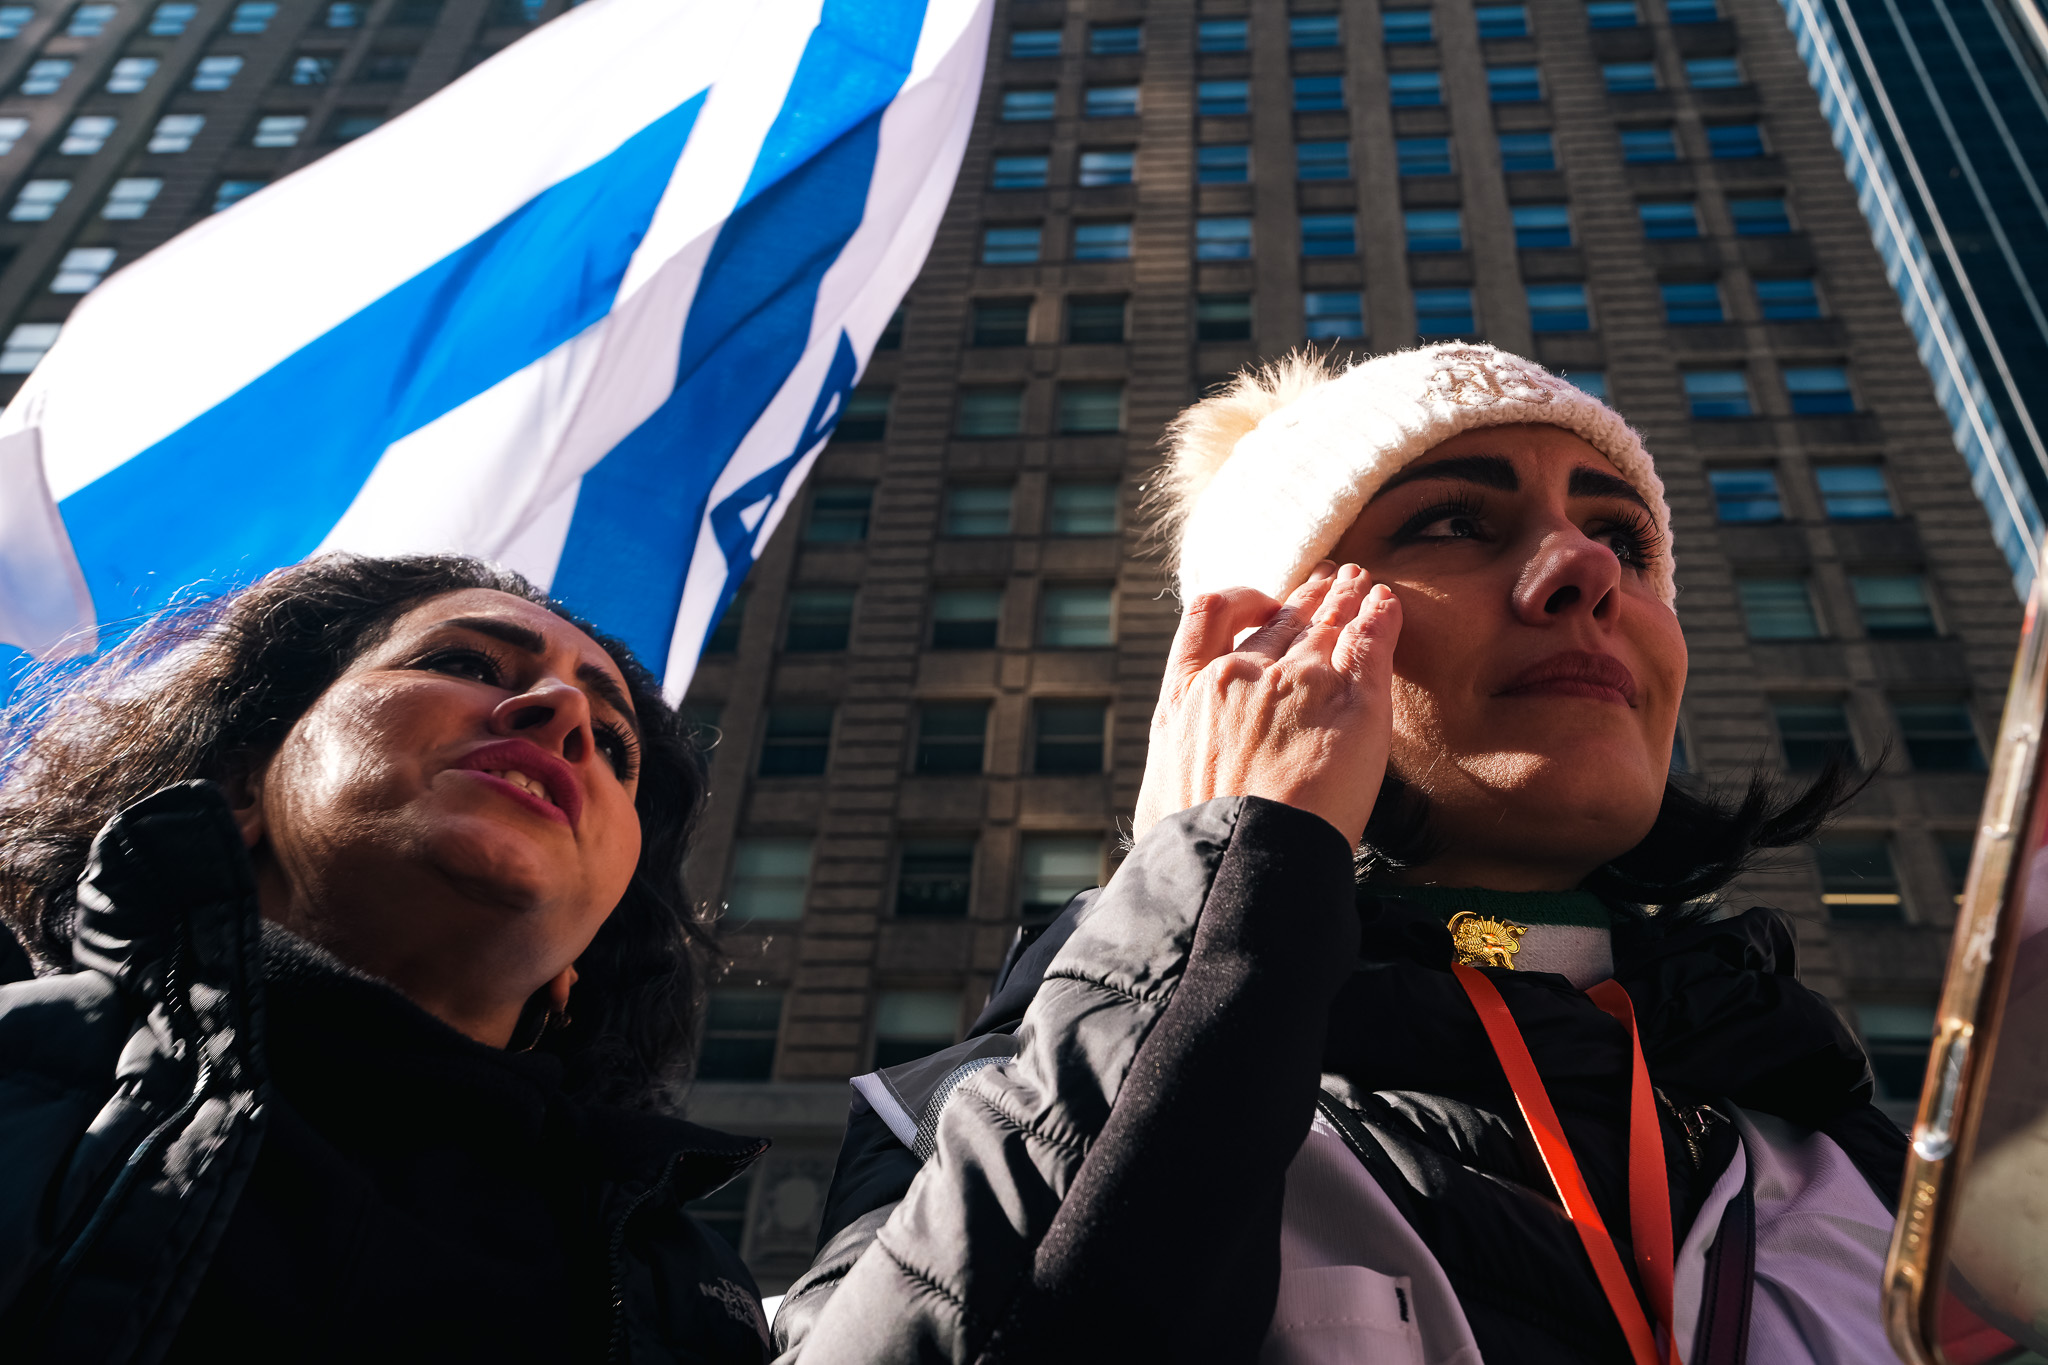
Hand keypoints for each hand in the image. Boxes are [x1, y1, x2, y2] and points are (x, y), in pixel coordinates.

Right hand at [1132, 562, 1401, 847]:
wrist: (1239, 862)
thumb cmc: (1195, 847)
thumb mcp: (1161, 793)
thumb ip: (1176, 766)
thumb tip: (1172, 790)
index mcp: (1185, 693)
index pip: (1208, 615)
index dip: (1241, 600)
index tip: (1262, 604)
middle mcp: (1238, 673)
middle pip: (1279, 617)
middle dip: (1307, 598)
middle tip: (1328, 584)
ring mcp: (1296, 681)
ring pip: (1324, 621)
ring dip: (1345, 597)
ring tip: (1360, 583)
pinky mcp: (1351, 701)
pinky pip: (1370, 641)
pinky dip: (1380, 617)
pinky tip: (1387, 604)